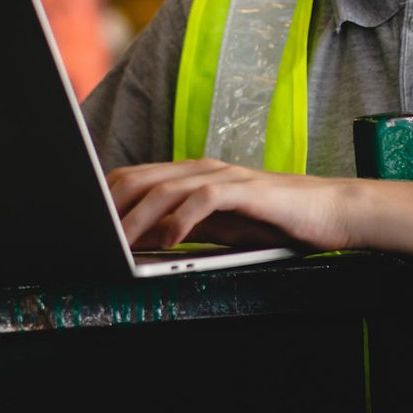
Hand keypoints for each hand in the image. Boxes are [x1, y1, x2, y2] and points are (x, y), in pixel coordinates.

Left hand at [105, 159, 354, 250]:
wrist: (331, 212)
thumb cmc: (274, 222)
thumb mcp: (218, 228)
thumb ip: (180, 228)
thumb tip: (138, 243)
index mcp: (191, 175)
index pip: (135, 178)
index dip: (105, 199)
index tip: (82, 224)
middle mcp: (203, 169)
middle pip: (141, 179)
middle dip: (110, 208)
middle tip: (89, 236)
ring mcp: (224, 176)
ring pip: (166, 188)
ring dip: (138, 217)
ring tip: (119, 242)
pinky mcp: (247, 189)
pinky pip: (205, 198)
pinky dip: (182, 219)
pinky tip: (169, 240)